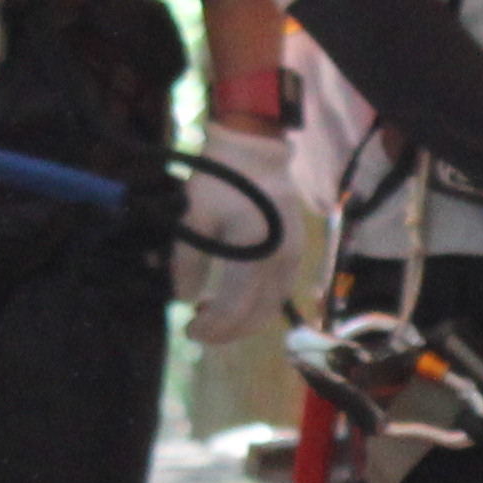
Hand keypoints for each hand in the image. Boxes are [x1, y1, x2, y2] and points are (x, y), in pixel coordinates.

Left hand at [176, 126, 309, 347]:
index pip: (234, 309)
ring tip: (215, 315)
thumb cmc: (218, 182)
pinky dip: (259, 304)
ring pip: (272, 308)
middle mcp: (280, 260)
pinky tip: (236, 297)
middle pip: (257, 316)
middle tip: (200, 330)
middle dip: (227, 331)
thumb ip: (185, 264)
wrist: (254, 151)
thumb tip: (185, 299)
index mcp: (253, 252)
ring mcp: (294, 256)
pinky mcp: (297, 251)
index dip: (211, 328)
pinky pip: (280, 292)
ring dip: (244, 320)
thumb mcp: (191, 219)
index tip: (188, 330)